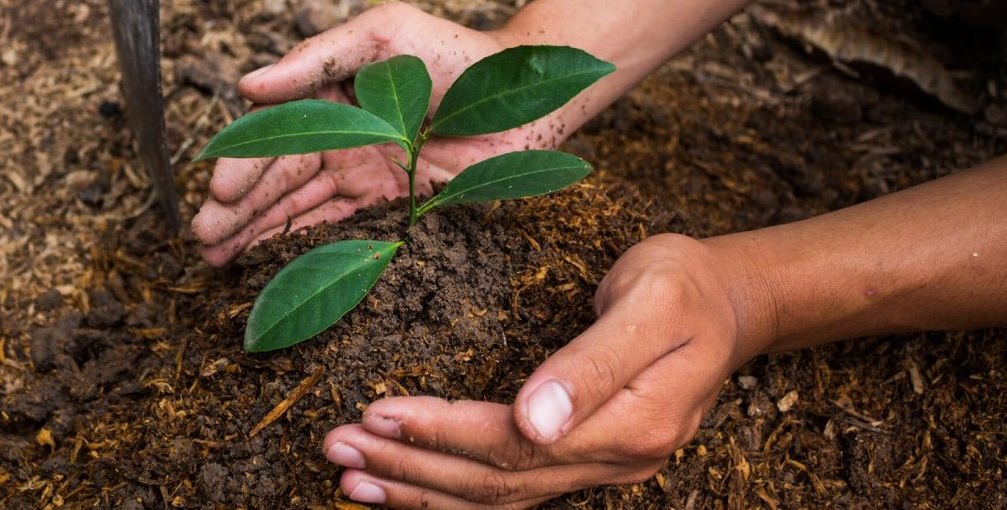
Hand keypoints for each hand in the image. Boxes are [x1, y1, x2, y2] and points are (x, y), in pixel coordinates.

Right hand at [191, 2, 586, 265]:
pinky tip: (269, 264)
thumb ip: (317, 58)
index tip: (218, 194)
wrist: (526, 97)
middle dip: (237, 211)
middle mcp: (340, 140)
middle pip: (278, 180)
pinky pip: (340, 231)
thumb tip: (248, 85)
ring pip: (299, 209)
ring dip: (257, 234)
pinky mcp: (391, 208)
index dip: (244, 165)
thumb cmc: (454, 53)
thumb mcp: (383, 35)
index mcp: (329, 100)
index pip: (274, 137)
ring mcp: (363, 176)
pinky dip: (303, 247)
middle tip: (203, 242)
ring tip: (217, 259)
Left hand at [321, 234, 769, 507]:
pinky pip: (510, 492)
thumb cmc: (686, 287)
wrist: (728, 305)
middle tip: (337, 447)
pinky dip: (452, 495)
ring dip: (421, 492)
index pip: (518, 446)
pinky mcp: (584, 460)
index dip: (445, 434)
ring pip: (498, 498)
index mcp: (633, 423)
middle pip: (497, 481)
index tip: (379, 413)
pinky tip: (407, 488)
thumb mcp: (652, 302)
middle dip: (412, 466)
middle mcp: (615, 461)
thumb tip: (533, 420)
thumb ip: (594, 363)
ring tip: (351, 478)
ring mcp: (600, 469)